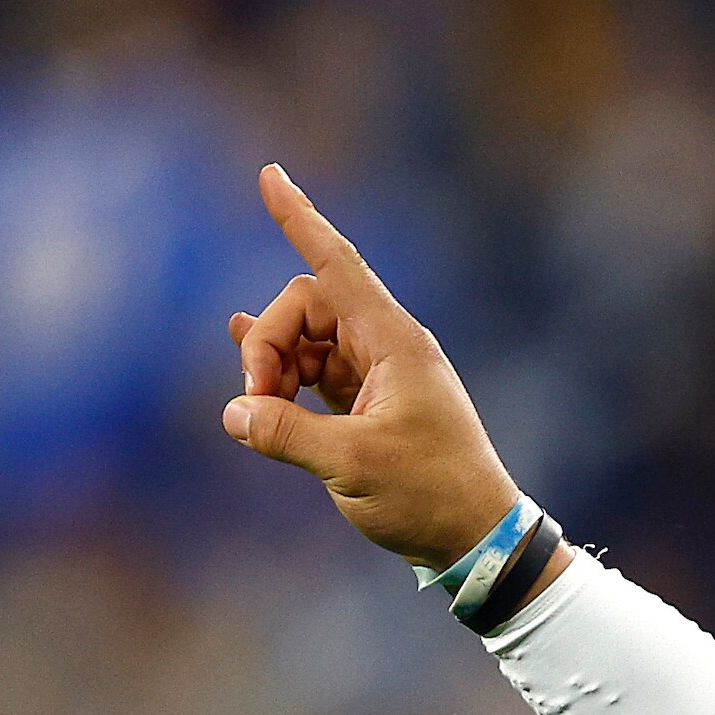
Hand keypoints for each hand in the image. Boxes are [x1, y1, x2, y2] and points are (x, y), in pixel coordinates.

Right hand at [216, 162, 525, 570]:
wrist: (479, 539)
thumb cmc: (431, 496)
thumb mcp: (352, 464)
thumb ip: (286, 432)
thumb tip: (235, 411)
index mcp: (395, 343)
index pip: (337, 265)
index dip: (300, 220)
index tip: (270, 176)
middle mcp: (388, 348)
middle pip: (305, 306)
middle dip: (269, 339)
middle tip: (257, 396)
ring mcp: (378, 375)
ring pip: (305, 341)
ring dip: (273, 365)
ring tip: (260, 409)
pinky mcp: (368, 405)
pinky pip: (314, 370)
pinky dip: (282, 371)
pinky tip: (248, 367)